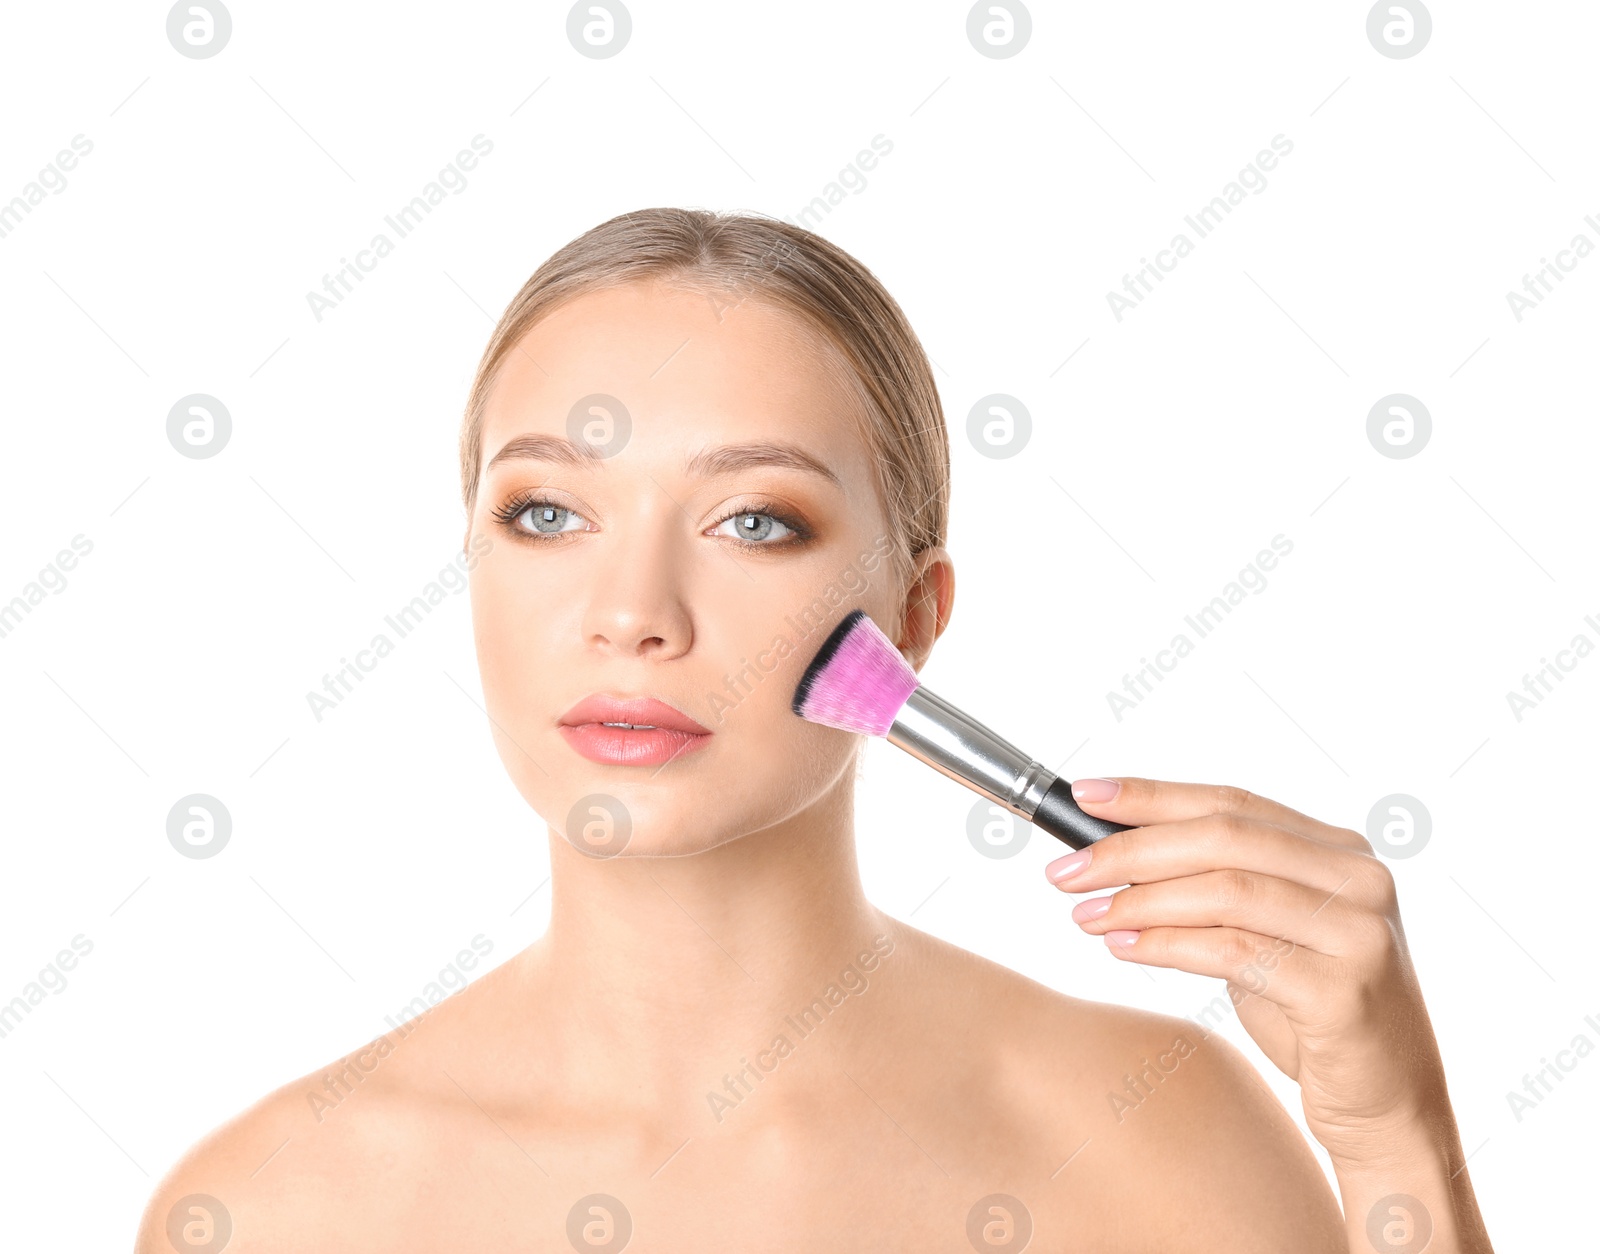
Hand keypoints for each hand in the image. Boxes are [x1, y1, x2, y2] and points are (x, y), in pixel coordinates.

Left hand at [1043, 776, 1451, 1167]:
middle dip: (1131, 848)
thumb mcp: (1262, 935)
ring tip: (1085, 916)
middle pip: (1223, 838)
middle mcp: (1358, 879)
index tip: (1083, 796)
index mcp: (1339, 851)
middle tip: (1066, 870)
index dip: (1152, 795)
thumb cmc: (1312, 1016)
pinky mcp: (1344, 990)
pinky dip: (1167, 946)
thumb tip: (1108, 855)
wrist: (1387, 1106)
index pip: (1231, 802)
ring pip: (1226, 891)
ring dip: (1140, 900)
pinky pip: (1234, 952)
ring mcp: (1357, 932)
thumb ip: (1211, 889)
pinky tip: (1123, 948)